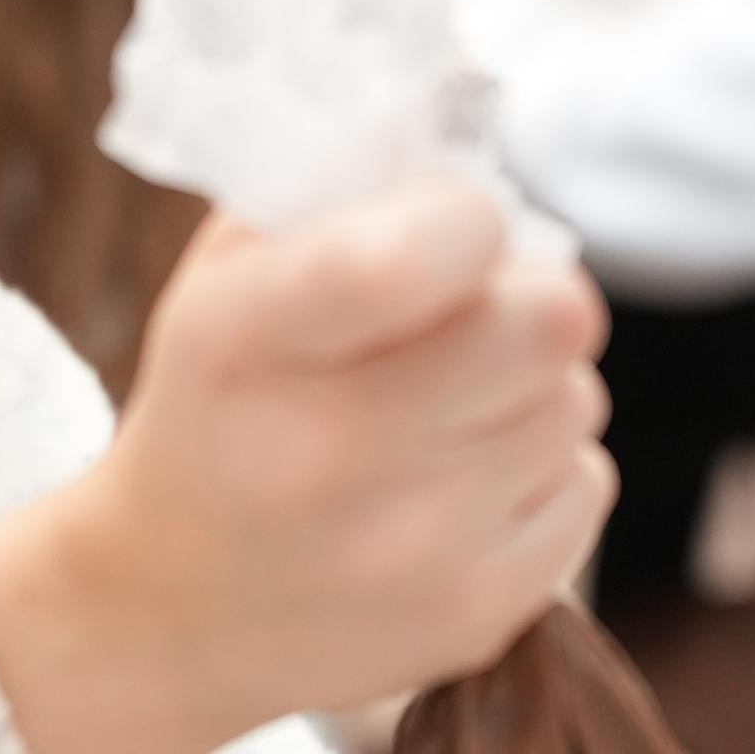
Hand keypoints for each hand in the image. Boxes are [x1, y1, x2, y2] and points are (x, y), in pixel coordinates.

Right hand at [0, 182, 615, 753]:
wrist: (169, 612)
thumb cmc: (221, 407)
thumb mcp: (227, 281)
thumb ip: (337, 188)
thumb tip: (470, 136)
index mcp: (244, 343)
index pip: (419, 253)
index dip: (468, 219)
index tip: (447, 231)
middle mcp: (322, 456)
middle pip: (546, 322)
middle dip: (527, 296)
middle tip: (475, 313)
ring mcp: (407, 551)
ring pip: (574, 398)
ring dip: (532, 383)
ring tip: (448, 407)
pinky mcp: (472, 616)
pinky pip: (585, 483)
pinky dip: (539, 468)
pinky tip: (456, 482)